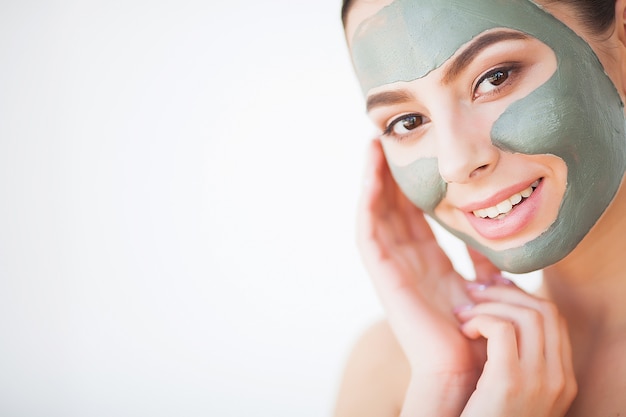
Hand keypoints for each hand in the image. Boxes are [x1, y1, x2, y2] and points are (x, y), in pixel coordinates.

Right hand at [357, 140, 498, 413]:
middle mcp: (407, 263)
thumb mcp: (487, 287)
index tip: (417, 157)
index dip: (414, 187)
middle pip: (394, 209)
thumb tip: (492, 238)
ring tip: (374, 146)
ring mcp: (392, 268)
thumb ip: (484, 262)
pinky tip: (371, 175)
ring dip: (374, 180)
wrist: (468, 369)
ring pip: (377, 214)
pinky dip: (368, 201)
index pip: (417, 217)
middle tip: (391, 139)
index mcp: (430, 266)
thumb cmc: (480, 335)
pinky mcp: (382, 274)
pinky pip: (368, 231)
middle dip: (392, 175)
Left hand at [456, 280, 577, 416]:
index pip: (553, 320)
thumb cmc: (484, 416)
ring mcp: (540, 381)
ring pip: (527, 314)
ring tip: (462, 310)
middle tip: (473, 289)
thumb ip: (512, 357)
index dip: (522, 296)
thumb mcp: (508, 387)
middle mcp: (558, 378)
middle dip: (506, 291)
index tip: (492, 289)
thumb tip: (499, 315)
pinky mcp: (510, 382)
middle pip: (545, 310)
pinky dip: (481, 320)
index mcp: (560, 378)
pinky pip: (502, 329)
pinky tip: (464, 330)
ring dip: (490, 302)